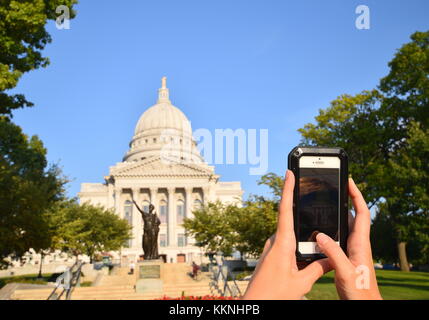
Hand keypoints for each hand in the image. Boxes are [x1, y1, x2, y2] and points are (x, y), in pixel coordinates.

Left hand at [242, 170, 330, 299]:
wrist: (253, 305)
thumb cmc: (274, 295)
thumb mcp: (301, 283)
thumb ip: (318, 269)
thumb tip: (331, 259)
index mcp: (282, 244)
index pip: (285, 210)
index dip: (288, 190)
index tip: (289, 172)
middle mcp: (274, 243)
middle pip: (289, 221)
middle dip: (301, 213)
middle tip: (313, 202)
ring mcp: (270, 249)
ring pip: (289, 235)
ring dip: (300, 235)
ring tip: (314, 240)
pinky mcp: (269, 256)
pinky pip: (285, 245)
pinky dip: (296, 245)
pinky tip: (304, 255)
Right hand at [315, 178, 381, 299]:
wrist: (363, 304)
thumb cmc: (360, 291)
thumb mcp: (345, 271)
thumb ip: (333, 253)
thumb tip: (320, 235)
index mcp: (361, 243)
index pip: (362, 213)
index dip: (356, 195)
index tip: (349, 181)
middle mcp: (358, 243)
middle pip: (353, 215)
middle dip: (346, 199)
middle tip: (336, 187)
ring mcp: (353, 249)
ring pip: (346, 225)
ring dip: (338, 213)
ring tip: (326, 203)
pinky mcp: (346, 256)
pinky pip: (339, 236)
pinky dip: (332, 228)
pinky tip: (321, 229)